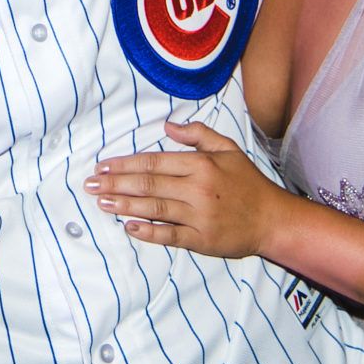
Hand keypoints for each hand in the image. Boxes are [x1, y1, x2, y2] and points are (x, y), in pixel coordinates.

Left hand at [84, 121, 290, 258]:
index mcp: (201, 164)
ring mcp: (198, 215)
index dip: (125, 164)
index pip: (154, 161)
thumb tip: (168, 125)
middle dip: (115, 184)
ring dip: (124, 205)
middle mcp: (197, 188)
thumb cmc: (248, 183)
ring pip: (154, 208)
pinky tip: (130, 227)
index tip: (103, 166)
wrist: (272, 219)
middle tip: (90, 184)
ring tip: (101, 202)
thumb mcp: (228, 149)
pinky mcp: (201, 239)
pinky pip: (169, 235)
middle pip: (148, 184)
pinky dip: (148, 232)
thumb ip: (198, 134)